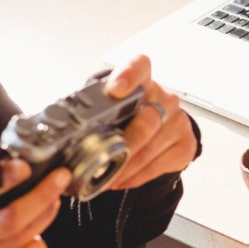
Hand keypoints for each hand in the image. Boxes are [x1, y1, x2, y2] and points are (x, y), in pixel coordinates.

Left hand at [103, 54, 197, 189]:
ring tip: (107, 177)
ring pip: (152, 148)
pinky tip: (123, 179)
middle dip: (124, 144)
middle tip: (105, 159)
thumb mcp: (111, 104)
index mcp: (141, 80)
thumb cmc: (127, 114)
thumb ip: (95, 106)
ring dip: (127, 167)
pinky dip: (137, 176)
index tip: (116, 90)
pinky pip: (159, 165)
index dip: (128, 77)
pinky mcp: (185, 144)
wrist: (155, 128)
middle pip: (147, 120)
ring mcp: (177, 121)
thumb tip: (63, 122)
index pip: (139, 68)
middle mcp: (164, 98)